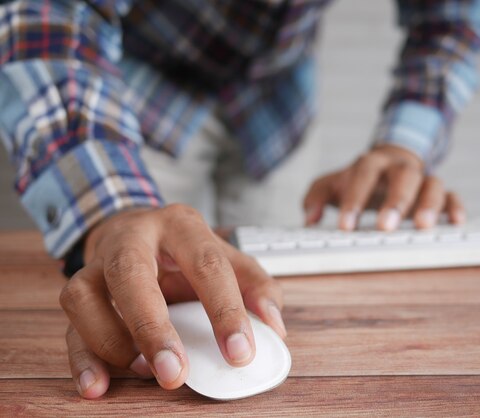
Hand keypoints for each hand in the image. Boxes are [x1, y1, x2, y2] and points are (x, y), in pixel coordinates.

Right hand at [59, 205, 285, 398]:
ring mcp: (98, 263)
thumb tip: (273, 327)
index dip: (224, 310)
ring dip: (113, 342)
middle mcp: (133, 238)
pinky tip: (98, 385)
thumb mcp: (229, 258)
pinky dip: (82, 359)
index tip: (239, 352)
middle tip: (175, 373)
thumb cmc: (187, 251)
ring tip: (146, 371)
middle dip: (152, 327)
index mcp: (181, 226)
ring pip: (86, 296)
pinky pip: (69, 325)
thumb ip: (256, 287)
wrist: (136, 228)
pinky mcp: (78, 290)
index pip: (206, 263)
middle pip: (131, 273)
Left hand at [303, 144, 464, 229]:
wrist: (388, 162)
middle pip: (403, 176)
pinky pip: (453, 195)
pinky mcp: (440, 193)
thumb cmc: (358, 180)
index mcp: (371, 164)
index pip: (363, 176)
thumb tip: (309, 219)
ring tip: (423, 227)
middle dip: (395, 201)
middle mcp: (400, 168)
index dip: (354, 200)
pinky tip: (455, 223)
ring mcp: (422, 179)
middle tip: (385, 227)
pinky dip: (455, 207)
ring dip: (429, 204)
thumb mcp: (333, 184)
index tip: (346, 227)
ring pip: (432, 184)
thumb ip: (316, 196)